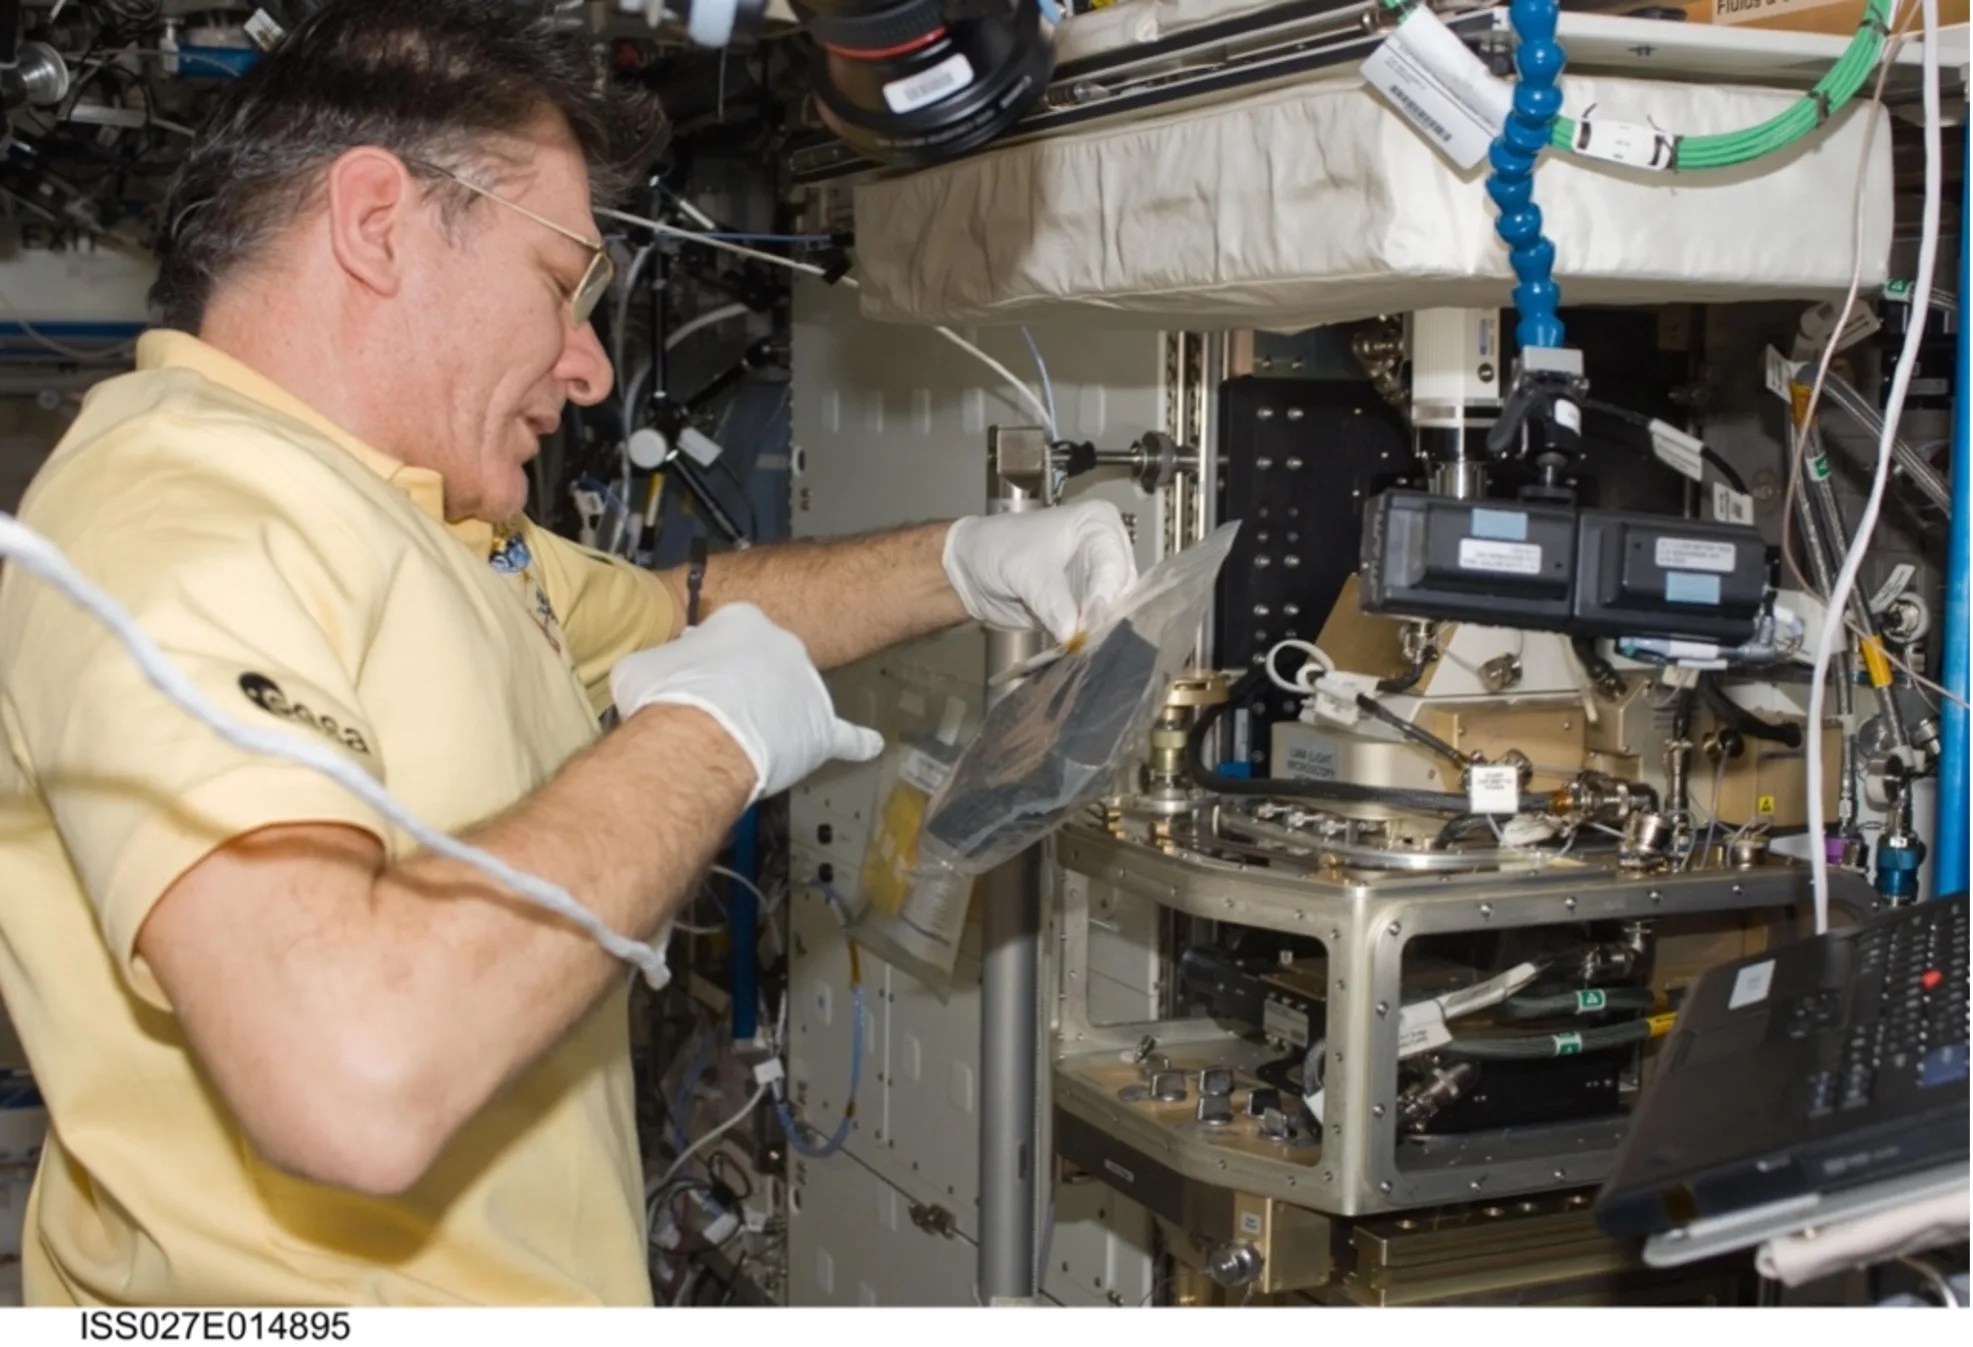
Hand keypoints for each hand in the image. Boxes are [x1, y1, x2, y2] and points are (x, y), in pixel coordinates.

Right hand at [610, 604, 882, 802]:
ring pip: (794, 700)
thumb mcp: (640, 666)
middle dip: (744, 688)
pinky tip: (869, 745)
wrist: (700, 733)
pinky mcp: (822, 729)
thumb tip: (650, 675)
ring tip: (745, 740)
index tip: (697, 679)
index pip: (732, 632)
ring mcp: (807, 685)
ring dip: (775, 717)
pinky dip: (857, 742)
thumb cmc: (666, 697)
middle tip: (714, 714)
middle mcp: (783, 642)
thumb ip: (657, 664)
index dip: (711, 662)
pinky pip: (846, 736)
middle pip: (767, 664)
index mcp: (742, 618)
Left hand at [942, 499, 1136, 643]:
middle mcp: (1106, 551)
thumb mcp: (1025, 571)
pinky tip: (1077, 651)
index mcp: (1098, 525)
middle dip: (1105, 617)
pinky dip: (1086, 640)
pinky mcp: (1084, 607)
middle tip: (1089, 641)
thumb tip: (1072, 632)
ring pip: (1113, 612)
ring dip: (1099, 632)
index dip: (1105, 594)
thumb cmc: (997, 549)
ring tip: (1083, 649)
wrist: (970, 567)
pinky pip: (1094, 627)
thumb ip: (1051, 600)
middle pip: (1121, 590)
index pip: (1114, 563)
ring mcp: (1096, 581)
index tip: (1090, 621)